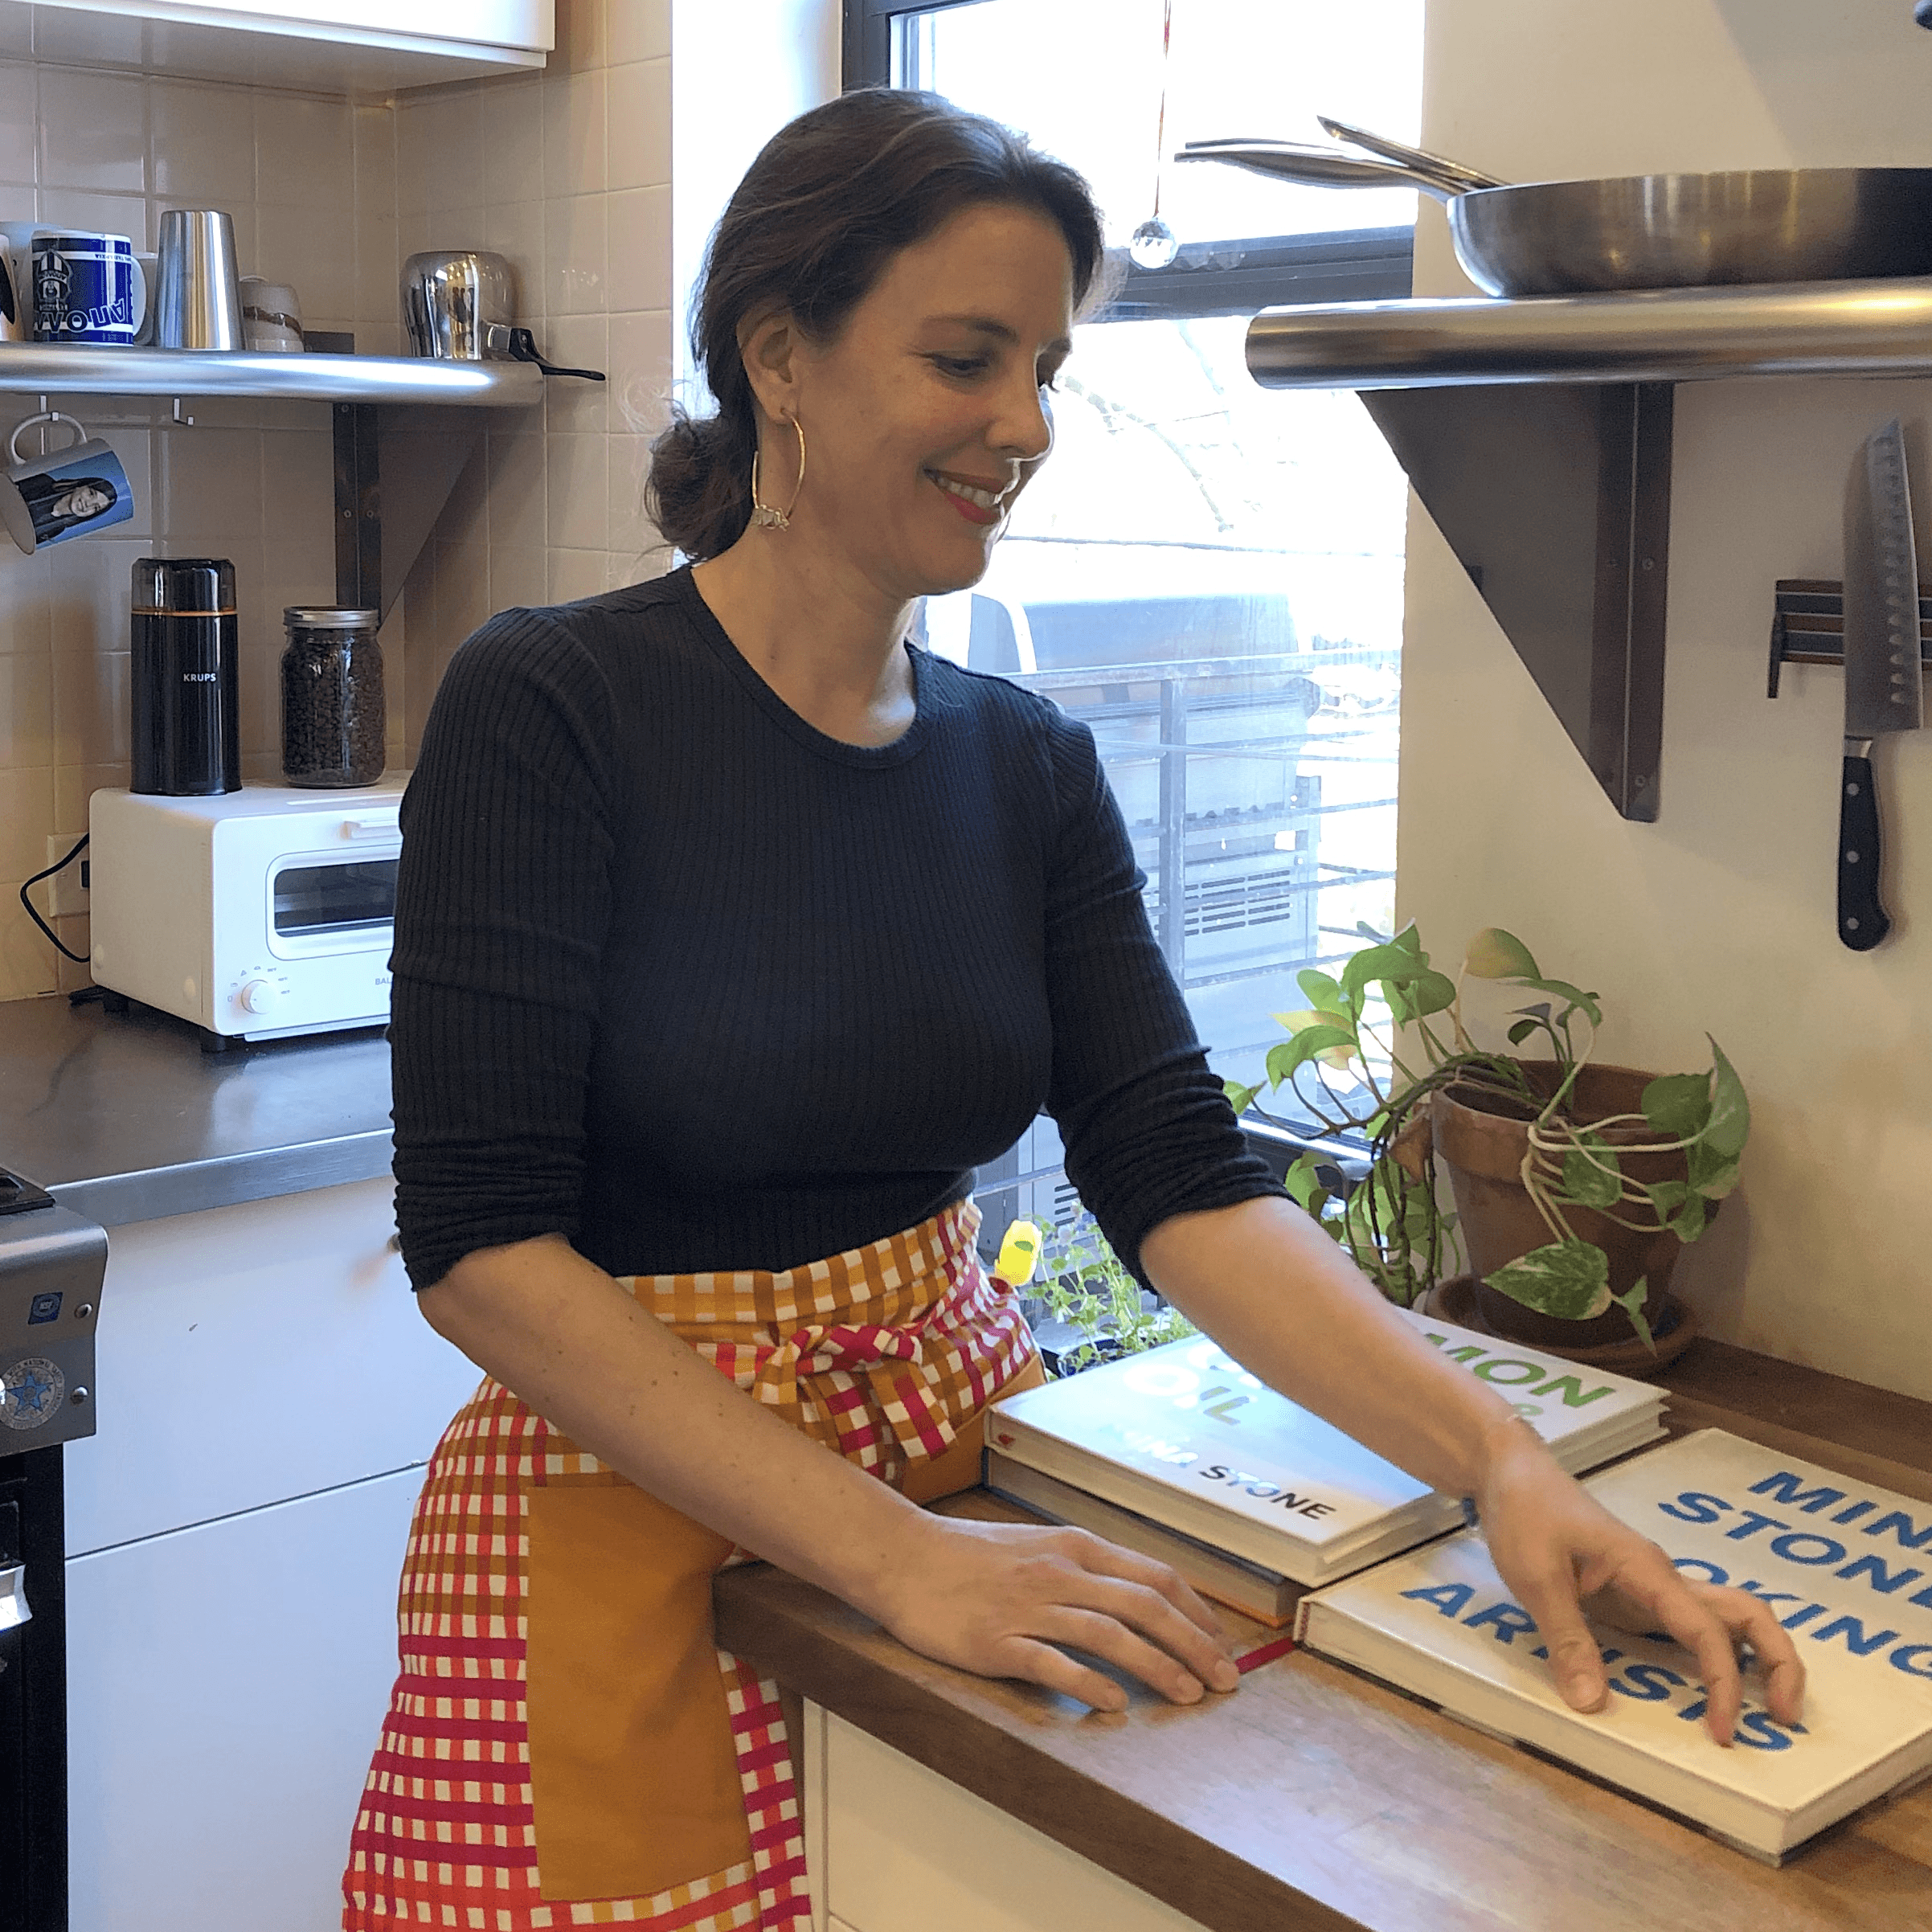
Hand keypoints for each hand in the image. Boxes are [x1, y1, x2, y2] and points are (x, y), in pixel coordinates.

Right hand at [870, 1514, 1241, 1712]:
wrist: (902, 1556)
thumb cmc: (968, 1556)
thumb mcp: (1037, 1547)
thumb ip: (1084, 1570)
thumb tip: (1135, 1600)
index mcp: (1075, 1547)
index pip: (1155, 1577)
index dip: (1197, 1613)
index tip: (1222, 1646)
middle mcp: (1061, 1573)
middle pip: (1145, 1606)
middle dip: (1194, 1645)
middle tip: (1225, 1681)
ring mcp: (1029, 1607)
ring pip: (1110, 1633)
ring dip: (1157, 1666)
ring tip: (1188, 1696)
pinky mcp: (997, 1641)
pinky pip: (1051, 1662)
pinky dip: (1088, 1682)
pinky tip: (1113, 1704)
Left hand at [1474, 1426, 1806, 1744]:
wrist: (1510, 1472)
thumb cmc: (1526, 1512)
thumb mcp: (1536, 1576)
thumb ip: (1566, 1638)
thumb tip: (1592, 1703)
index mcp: (1647, 1569)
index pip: (1707, 1631)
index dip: (1724, 1683)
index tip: (1722, 1730)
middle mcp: (1662, 1578)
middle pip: (1746, 1614)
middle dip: (1778, 1663)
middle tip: (1783, 1719)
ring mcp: (1651, 1587)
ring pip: (1725, 1619)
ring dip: (1753, 1660)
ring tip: (1761, 1712)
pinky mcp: (1634, 1596)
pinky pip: (1686, 1629)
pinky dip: (1709, 1659)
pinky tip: (1701, 1692)